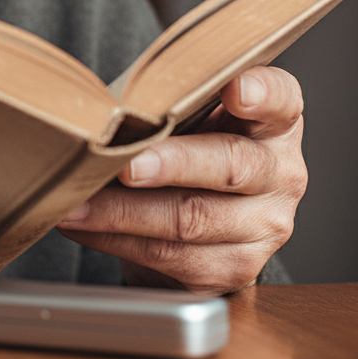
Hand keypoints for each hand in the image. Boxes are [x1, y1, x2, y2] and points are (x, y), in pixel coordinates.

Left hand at [57, 66, 307, 294]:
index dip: (260, 94)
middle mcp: (280, 173)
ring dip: (122, 212)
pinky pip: (170, 257)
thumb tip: (103, 102)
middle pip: (231, 165)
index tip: (236, 91)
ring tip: (77, 201)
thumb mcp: (190, 113)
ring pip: (191, 219)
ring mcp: (264, 225)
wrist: (199, 217)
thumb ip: (169, 100)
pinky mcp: (236, 268)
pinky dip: (117, 240)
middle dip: (171, 165)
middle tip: (126, 165)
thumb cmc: (187, 145)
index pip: (279, 99)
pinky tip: (85, 225)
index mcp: (274, 121)